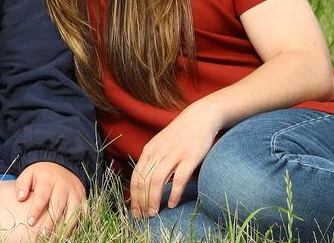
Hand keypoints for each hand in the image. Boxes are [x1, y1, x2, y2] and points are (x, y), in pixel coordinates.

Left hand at [14, 161, 86, 235]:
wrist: (61, 165)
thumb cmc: (41, 174)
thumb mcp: (29, 174)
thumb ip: (22, 185)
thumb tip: (20, 198)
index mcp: (48, 179)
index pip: (42, 195)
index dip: (36, 209)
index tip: (30, 222)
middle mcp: (64, 185)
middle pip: (58, 205)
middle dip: (50, 222)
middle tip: (42, 235)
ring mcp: (75, 193)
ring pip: (72, 211)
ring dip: (64, 226)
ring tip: (54, 238)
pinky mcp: (83, 199)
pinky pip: (82, 214)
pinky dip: (76, 225)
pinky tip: (68, 234)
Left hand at [130, 102, 222, 218]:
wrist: (199, 118)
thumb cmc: (180, 134)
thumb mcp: (160, 144)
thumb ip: (153, 161)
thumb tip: (145, 182)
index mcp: (149, 150)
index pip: (136, 177)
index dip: (134, 195)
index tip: (134, 209)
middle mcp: (158, 153)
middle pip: (144, 181)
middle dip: (141, 201)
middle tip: (142, 216)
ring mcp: (174, 155)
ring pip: (157, 181)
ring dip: (153, 200)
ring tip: (153, 213)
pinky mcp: (189, 158)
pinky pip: (179, 179)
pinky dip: (174, 193)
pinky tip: (171, 204)